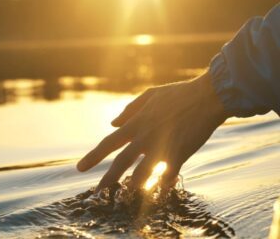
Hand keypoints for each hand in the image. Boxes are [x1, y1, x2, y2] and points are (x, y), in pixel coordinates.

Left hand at [77, 72, 228, 190]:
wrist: (208, 96)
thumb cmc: (178, 94)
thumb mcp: (150, 95)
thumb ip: (130, 110)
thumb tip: (113, 124)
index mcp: (137, 123)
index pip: (109, 142)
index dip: (93, 156)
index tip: (80, 168)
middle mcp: (145, 137)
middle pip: (121, 162)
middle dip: (108, 179)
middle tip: (97, 192)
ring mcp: (162, 147)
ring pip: (142, 174)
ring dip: (133, 186)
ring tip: (126, 194)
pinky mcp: (179, 155)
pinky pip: (167, 176)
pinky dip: (163, 185)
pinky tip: (161, 191)